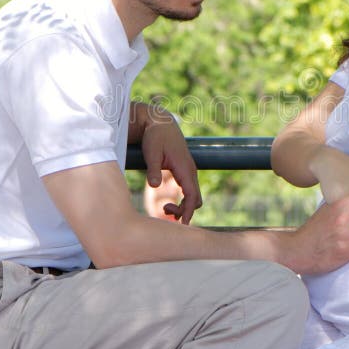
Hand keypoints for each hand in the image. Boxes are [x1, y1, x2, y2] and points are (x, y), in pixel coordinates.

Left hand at [140, 109, 201, 223]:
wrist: (161, 122)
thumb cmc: (155, 137)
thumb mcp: (151, 152)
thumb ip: (153, 169)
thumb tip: (154, 186)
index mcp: (185, 168)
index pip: (192, 196)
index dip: (188, 211)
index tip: (183, 225)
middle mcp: (191, 171)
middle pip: (196, 199)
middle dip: (184, 210)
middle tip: (164, 211)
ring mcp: (189, 171)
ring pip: (193, 196)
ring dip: (183, 206)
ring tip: (164, 208)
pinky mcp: (184, 171)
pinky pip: (189, 190)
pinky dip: (182, 200)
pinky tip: (168, 202)